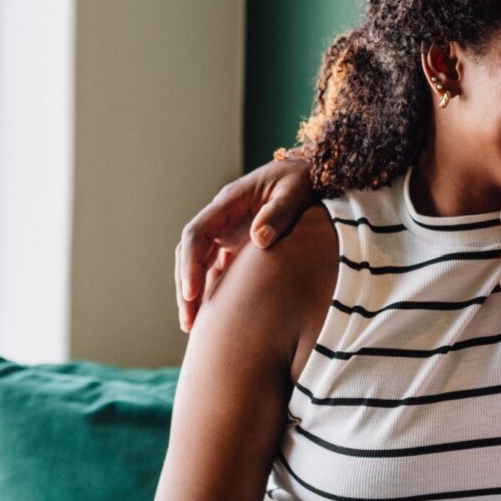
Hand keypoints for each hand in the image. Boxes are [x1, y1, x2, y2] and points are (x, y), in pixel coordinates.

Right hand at [176, 155, 315, 331]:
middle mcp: (223, 219)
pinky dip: (213, 291)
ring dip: (195, 294)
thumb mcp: (294, 191)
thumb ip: (279, 212)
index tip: (192, 292)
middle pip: (190, 254)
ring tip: (194, 327)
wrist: (314, 173)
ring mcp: (230, 232)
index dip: (190, 264)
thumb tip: (259, 239)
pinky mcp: (240, 245)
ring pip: (200, 265)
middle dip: (186, 287)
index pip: (197, 234)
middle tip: (189, 322)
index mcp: (229, 203)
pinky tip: (215, 318)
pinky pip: (219, 270)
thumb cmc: (304, 179)